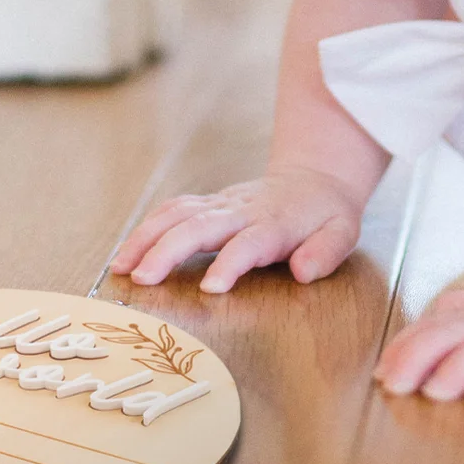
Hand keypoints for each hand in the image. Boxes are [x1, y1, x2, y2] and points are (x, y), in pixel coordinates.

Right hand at [111, 168, 366, 293]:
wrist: (313, 176)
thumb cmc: (325, 214)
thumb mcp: (342, 232)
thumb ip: (325, 252)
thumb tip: (302, 271)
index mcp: (274, 223)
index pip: (249, 242)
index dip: (230, 263)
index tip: (210, 287)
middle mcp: (241, 210)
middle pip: (199, 225)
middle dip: (168, 250)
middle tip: (142, 278)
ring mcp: (221, 203)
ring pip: (177, 213)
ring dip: (146, 237)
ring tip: (121, 267)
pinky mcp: (207, 203)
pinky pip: (172, 210)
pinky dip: (146, 228)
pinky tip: (127, 252)